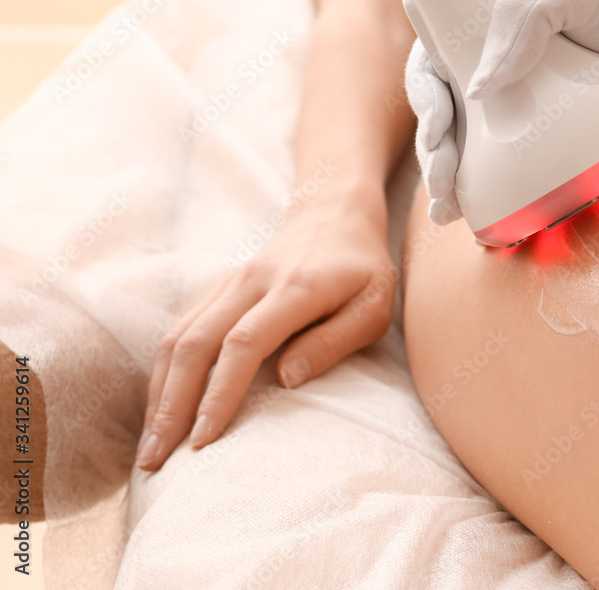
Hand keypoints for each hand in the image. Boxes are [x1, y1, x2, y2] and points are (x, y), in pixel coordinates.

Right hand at [135, 189, 394, 470]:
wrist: (333, 212)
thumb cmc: (362, 269)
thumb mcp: (373, 306)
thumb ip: (334, 341)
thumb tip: (287, 380)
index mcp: (295, 289)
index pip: (244, 344)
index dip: (220, 393)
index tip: (204, 440)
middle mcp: (252, 284)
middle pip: (196, 344)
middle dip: (171, 405)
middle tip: (156, 461)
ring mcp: (229, 284)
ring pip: (178, 338)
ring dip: (159, 394)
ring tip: (149, 448)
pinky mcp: (218, 291)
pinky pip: (180, 332)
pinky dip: (164, 374)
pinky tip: (159, 409)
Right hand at [405, 0, 598, 225]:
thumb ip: (520, 22)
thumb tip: (478, 90)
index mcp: (492, 37)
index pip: (436, 65)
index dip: (426, 99)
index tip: (440, 127)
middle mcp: (506, 78)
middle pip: (449, 118)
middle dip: (435, 153)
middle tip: (443, 182)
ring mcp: (531, 116)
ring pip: (473, 153)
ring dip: (451, 185)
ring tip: (449, 214)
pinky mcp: (560, 149)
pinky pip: (517, 178)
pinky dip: (493, 203)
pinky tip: (483, 225)